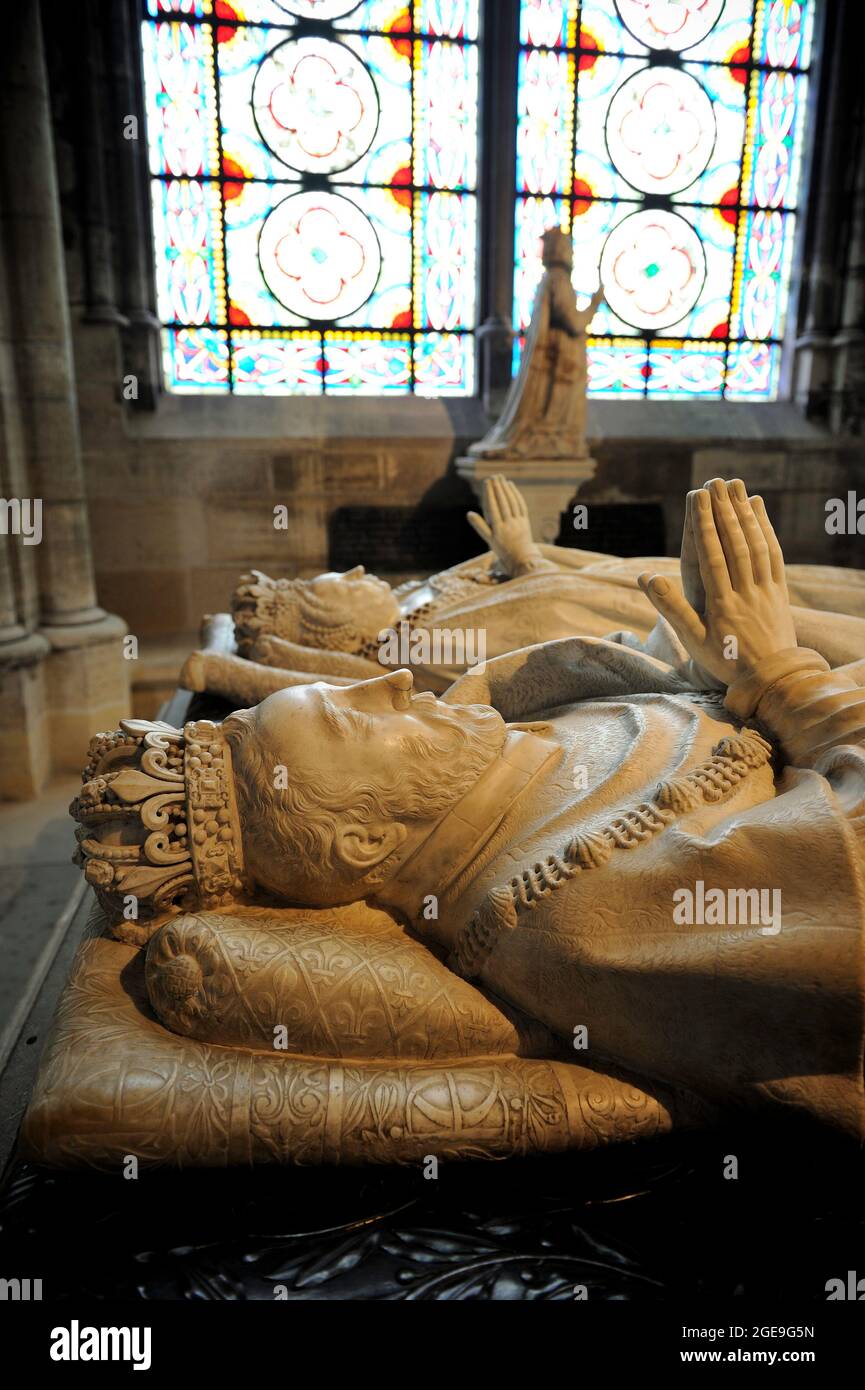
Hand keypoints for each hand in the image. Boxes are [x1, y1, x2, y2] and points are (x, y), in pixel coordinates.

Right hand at [467, 477, 539, 575]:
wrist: (521, 558)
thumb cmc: (501, 549)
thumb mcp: (488, 540)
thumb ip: (479, 526)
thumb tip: (469, 513)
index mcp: (498, 530)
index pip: (493, 508)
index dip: (490, 494)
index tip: (487, 483)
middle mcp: (509, 525)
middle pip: (503, 503)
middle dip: (498, 488)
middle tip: (494, 476)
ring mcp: (518, 522)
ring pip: (512, 503)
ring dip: (506, 489)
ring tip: (501, 478)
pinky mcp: (526, 521)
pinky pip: (521, 505)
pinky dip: (516, 494)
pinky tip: (511, 486)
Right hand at [638, 479, 796, 688]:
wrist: (771, 679)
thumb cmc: (726, 661)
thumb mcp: (694, 640)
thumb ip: (672, 609)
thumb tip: (647, 577)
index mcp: (722, 604)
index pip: (712, 556)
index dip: (705, 525)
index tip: (699, 499)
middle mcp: (746, 592)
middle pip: (735, 544)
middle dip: (724, 511)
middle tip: (716, 483)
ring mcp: (766, 590)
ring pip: (755, 546)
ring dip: (745, 514)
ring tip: (736, 487)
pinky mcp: (779, 591)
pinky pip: (773, 555)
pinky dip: (766, 530)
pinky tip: (758, 510)